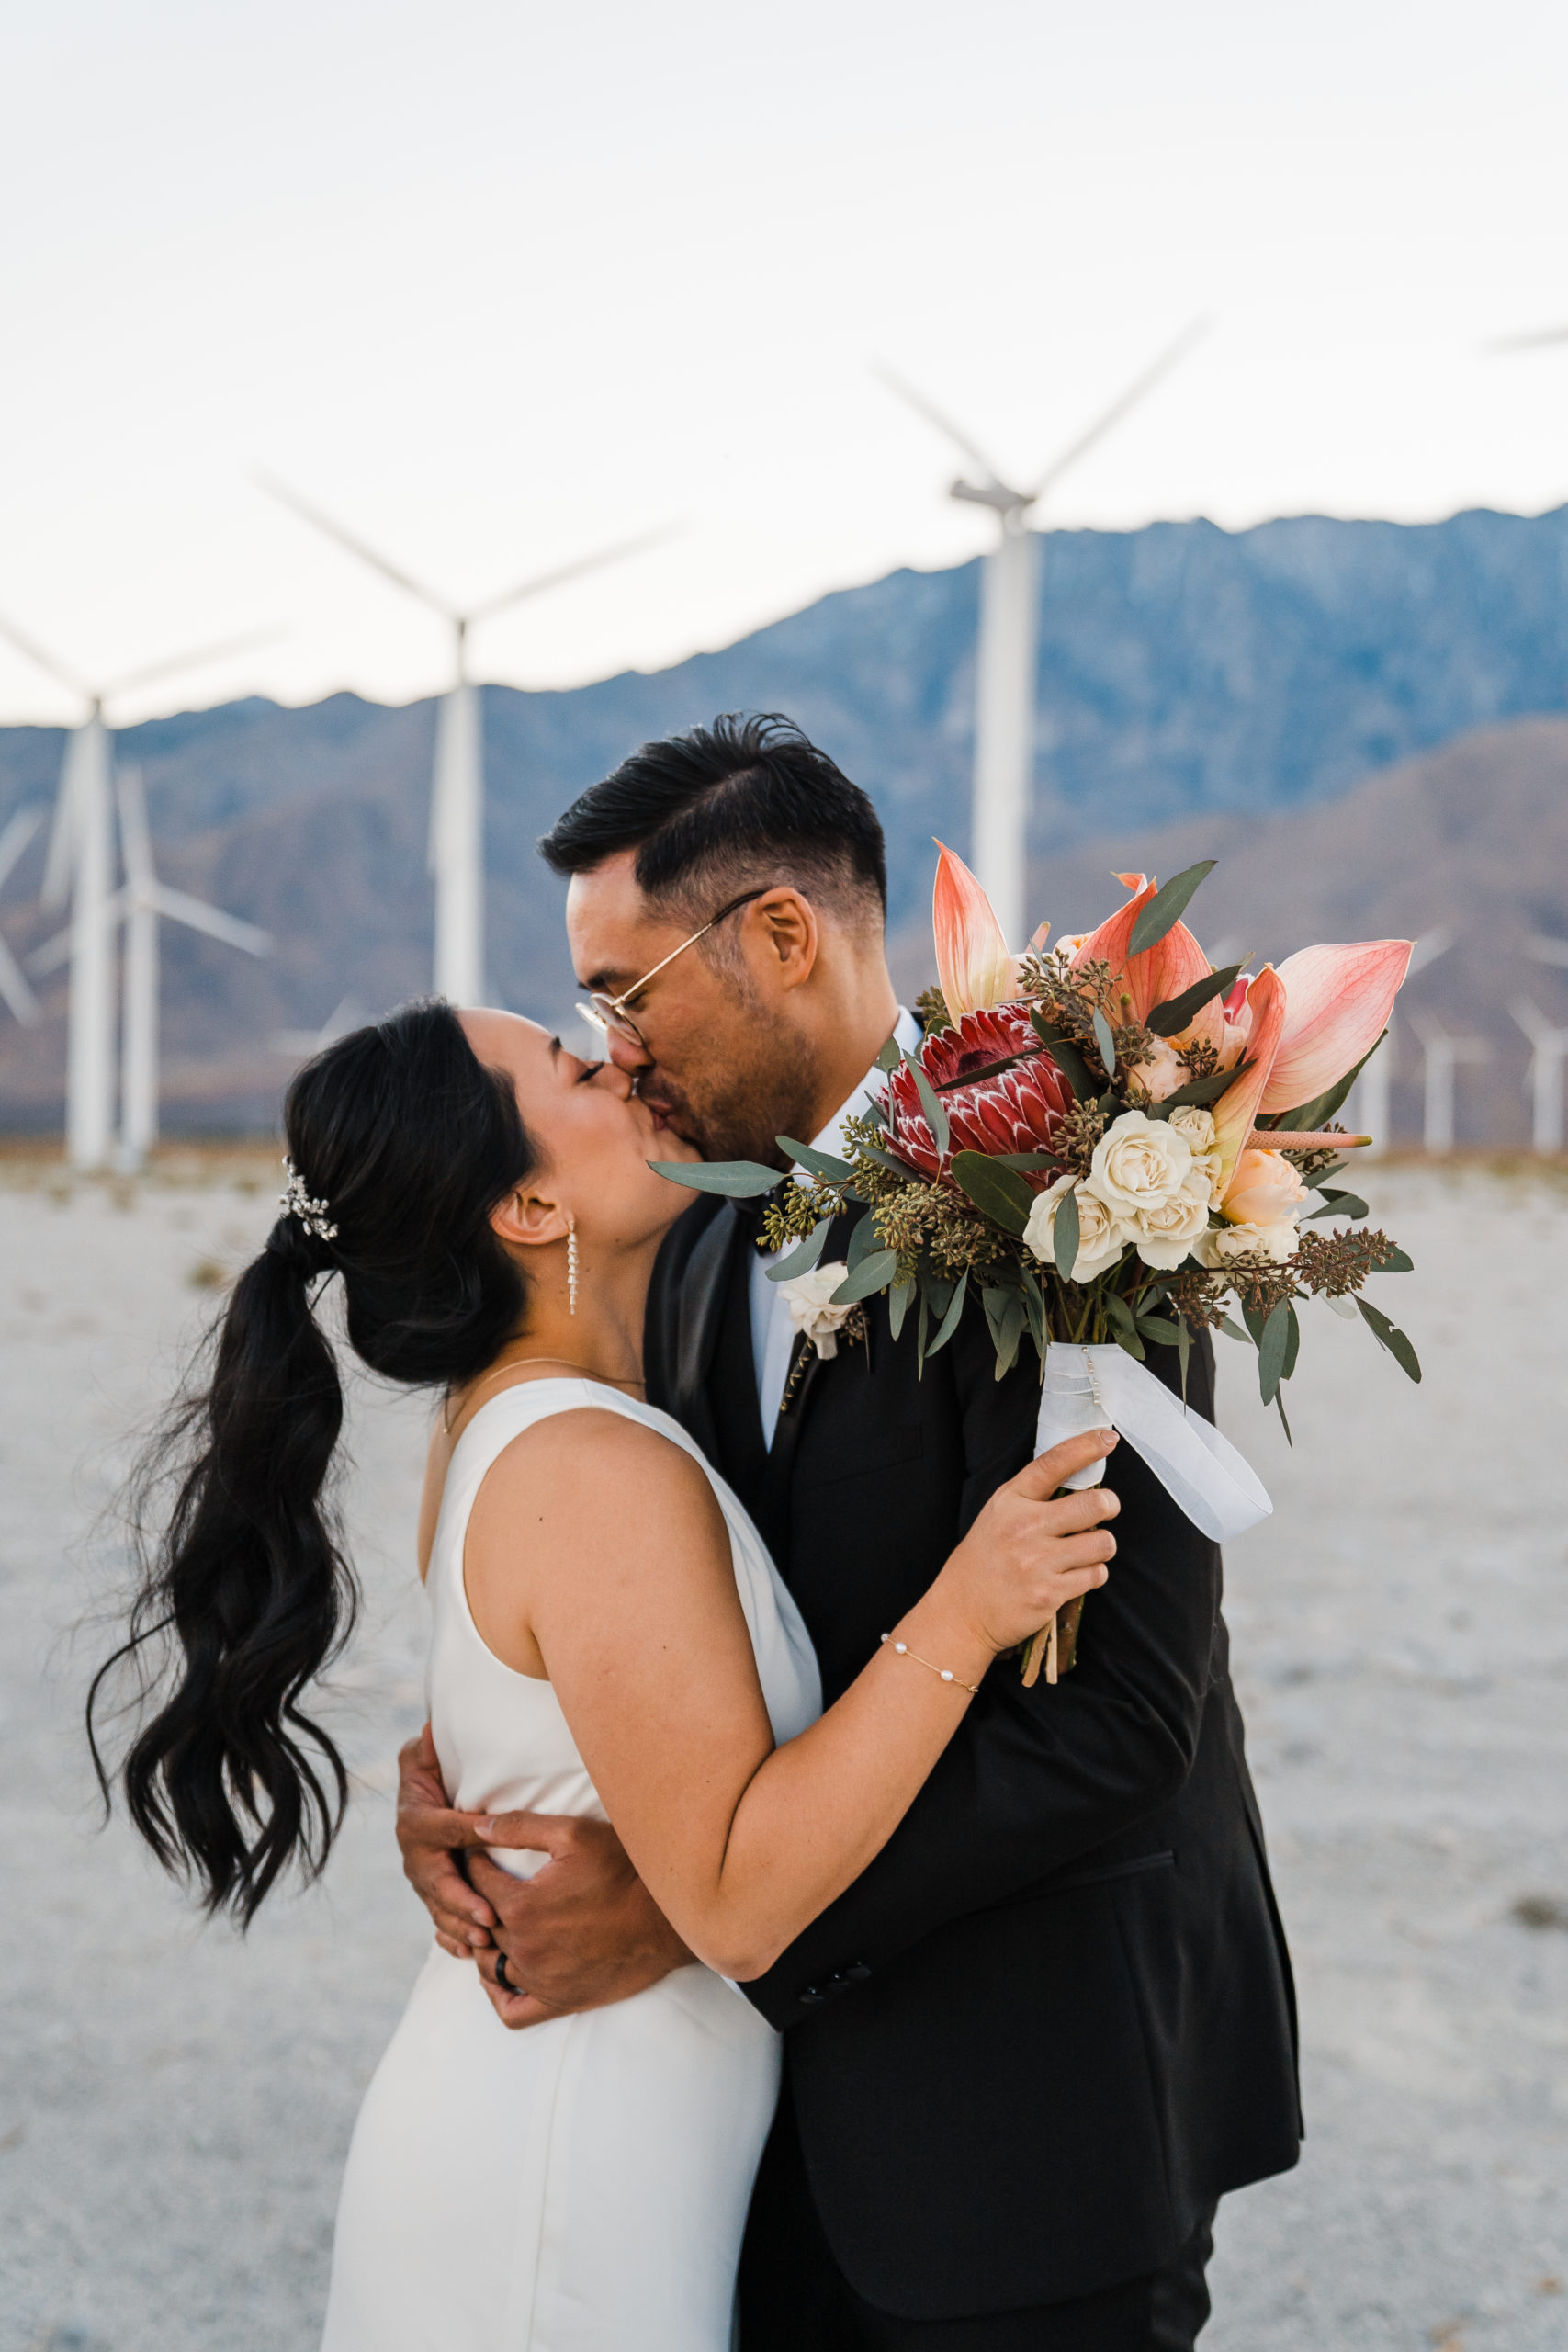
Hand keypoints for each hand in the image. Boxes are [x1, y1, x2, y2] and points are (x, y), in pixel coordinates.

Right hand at [395, 1723, 497, 1957]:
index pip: (444, 1827)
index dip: (465, 1834)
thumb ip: (427, 1746)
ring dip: (461, 1928)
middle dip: (462, 1903)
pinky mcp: (431, 1898)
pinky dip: (452, 1940)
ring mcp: (422, 1882)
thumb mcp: (423, 1756)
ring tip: (486, 1942)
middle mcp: (414, 1856)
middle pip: (437, 1882)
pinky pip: (439, 1924)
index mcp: (416, 1820)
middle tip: (489, 1919)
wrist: (419, 1801)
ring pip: (439, 1909)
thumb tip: (430, 1728)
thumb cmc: (430, 1773)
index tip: (488, 1847)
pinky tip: (469, 1954)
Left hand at [470, 1812, 692, 2032]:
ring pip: (490, 1966)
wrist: (667, 1918)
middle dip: (474, 1903)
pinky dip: (497, 1995)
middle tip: (481, 1888)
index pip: (477, 1882)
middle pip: (479, 1924)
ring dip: (484, 1944)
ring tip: (492, 1925)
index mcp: (521, 1905)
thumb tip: (476, 1828)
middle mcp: (524, 1947)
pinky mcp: (558, 2001)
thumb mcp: (573, 1834)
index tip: (480, 1856)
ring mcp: (540, 1979)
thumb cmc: (624, 1870)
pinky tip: (500, 1975)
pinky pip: (511, 2010)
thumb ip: (520, 1827)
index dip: (475, 1865)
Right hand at [936, 1430, 1119, 1654]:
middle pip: (1094, 1504)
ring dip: (1102, 1546)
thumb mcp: (998, 1516)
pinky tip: (1073, 1575)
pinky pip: (1096, 1575)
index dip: (1085, 1446)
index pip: (1052, 1464)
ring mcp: (1037, 1562)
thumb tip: (1082, 1483)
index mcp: (1010, 1502)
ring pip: (1103, 1543)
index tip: (1107, 1437)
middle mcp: (1024, 1527)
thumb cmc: (984, 1561)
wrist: (962, 1612)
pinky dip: (1093, 1574)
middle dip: (1109, 1506)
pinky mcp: (1050, 1593)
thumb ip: (1033, 1498)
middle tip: (1105, 1509)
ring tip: (1084, 1550)